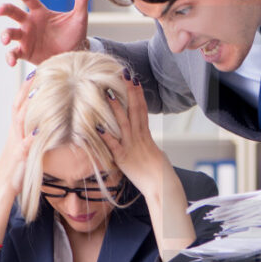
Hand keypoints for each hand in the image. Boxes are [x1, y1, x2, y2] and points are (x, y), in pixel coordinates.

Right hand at [0, 0, 91, 66]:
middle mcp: (29, 23)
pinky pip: (13, 53)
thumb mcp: (79, 18)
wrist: (73, 55)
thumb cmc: (74, 35)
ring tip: (6, 39)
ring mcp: (26, 38)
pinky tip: (11, 62)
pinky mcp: (25, 52)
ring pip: (10, 33)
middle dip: (5, 10)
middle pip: (13, 13)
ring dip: (5, 35)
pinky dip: (10, 57)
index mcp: (40, 13)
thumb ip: (81, 0)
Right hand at [0, 75, 37, 194]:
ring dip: (29, 106)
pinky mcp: (20, 156)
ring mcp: (17, 143)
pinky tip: (40, 130)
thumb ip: (33, 133)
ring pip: (21, 121)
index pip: (20, 104)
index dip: (27, 87)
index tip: (37, 72)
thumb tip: (45, 124)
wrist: (2, 185)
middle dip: (28, 89)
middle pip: (20, 106)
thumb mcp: (25, 146)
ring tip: (38, 91)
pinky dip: (32, 137)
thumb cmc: (16, 167)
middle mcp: (15, 133)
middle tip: (38, 72)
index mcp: (17, 130)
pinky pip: (26, 145)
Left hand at [100, 73, 195, 260]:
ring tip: (108, 92)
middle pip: (134, 110)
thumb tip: (144, 139)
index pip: (142, 110)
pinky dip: (106, 136)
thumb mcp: (154, 154)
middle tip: (123, 74)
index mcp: (146, 135)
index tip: (134, 79)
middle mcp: (139, 137)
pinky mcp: (124, 159)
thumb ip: (146, 144)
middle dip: (129, 92)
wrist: (163, 186)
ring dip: (115, 107)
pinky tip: (97, 127)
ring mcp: (132, 147)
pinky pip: (114, 145)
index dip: (138, 94)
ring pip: (123, 123)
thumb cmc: (160, 174)